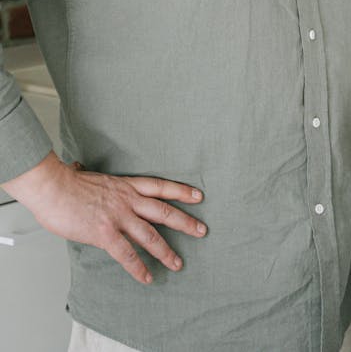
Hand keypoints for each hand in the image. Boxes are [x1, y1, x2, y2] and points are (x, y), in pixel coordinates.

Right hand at [3, 152, 205, 283]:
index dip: (180, 191)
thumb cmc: (65, 182)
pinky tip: (148, 277)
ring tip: (178, 263)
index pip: (160, 186)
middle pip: (163, 210)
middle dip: (185, 222)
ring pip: (151, 235)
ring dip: (166, 251)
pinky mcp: (105, 233)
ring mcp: (118, 216)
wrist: (53, 187)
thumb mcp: (88, 176)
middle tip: (202, 230)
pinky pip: (127, 255)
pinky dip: (139, 268)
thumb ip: (92, 179)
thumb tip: (79, 168)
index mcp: (125, 185)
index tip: (198, 196)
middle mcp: (127, 199)